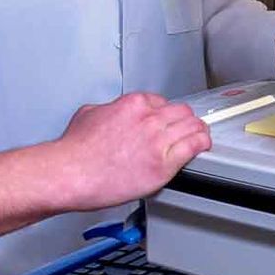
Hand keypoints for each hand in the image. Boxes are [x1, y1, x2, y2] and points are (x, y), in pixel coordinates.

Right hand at [48, 92, 210, 210]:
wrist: (71, 172)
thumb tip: (112, 114)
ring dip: (197, 130)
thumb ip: (108, 110)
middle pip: (181, 112)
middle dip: (184, 119)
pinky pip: (193, 147)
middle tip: (186, 127)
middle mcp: (148, 119)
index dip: (164, 113)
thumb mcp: (89, 114)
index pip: (161, 102)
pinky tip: (203, 145)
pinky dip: (201, 144)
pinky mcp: (162, 164)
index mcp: (133, 105)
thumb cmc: (75, 150)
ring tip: (200, 135)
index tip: (165, 121)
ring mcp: (157, 140)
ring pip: (191, 126)